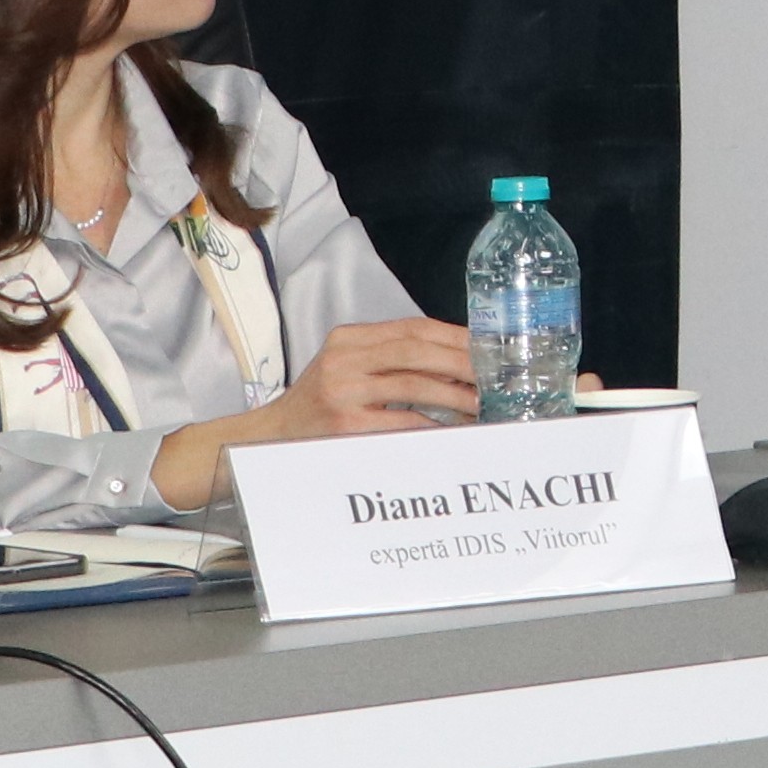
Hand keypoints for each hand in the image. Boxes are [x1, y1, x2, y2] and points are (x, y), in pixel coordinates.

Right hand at [154, 315, 483, 505]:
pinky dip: (435, 425)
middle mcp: (344, 358)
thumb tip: (459, 364)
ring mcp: (343, 391)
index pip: (414, 327)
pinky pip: (404, 422)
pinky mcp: (346, 425)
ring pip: (417, 384)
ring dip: (458, 395)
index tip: (488, 346)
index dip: (456, 336)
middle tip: (496, 375)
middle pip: (419, 350)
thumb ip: (392, 360)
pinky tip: (455, 429)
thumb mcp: (348, 369)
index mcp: (349, 338)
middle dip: (464, 362)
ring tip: (484, 403)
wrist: (270, 440)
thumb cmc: (320, 407)